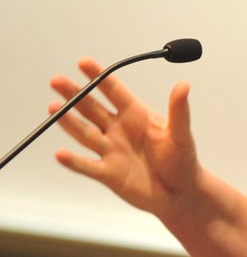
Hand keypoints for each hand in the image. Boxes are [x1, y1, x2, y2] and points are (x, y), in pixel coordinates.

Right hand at [49, 58, 200, 218]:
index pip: (113, 91)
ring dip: (69, 121)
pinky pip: (87, 166)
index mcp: (136, 115)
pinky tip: (61, 153)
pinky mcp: (108, 174)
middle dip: (74, 94)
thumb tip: (184, 85)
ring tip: (53, 107)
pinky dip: (74, 161)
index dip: (98, 76)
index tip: (83, 63)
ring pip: (85, 133)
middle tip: (57, 80)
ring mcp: (111, 150)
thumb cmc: (183, 161)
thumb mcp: (181, 134)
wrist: (180, 193)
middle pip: (91, 108)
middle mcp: (119, 129)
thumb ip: (179, 110)